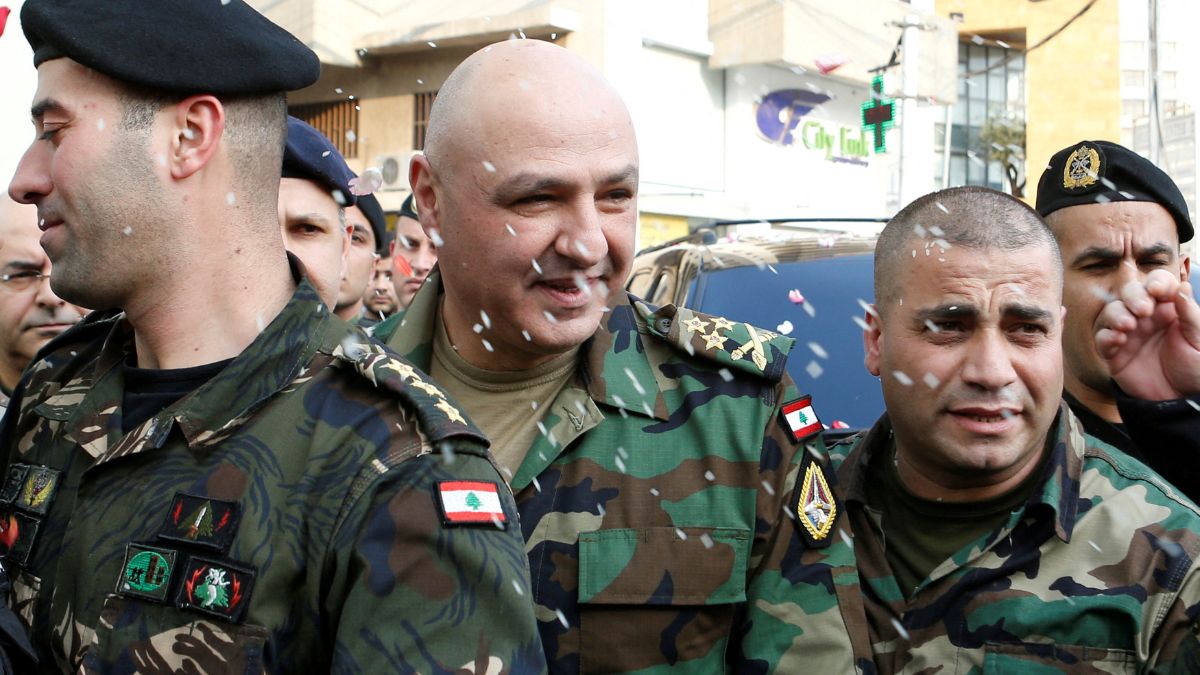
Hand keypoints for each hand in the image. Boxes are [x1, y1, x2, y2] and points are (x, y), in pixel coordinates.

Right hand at [1095, 268, 1199, 399]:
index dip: (1155, 282)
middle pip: (1130, 292)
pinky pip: (1101, 338)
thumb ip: (1191, 315)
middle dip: (1133, 296)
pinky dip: (1106, 336)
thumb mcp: (1199, 342)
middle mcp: (1146, 318)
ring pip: (1112, 311)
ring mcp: (1128, 334)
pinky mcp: (1114, 352)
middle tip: (1143, 310)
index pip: (1157, 283)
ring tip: (1129, 326)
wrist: (1179, 401)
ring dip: (1116, 314)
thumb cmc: (1195, 370)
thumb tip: (1181, 287)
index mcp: (1169, 309)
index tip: (1158, 292)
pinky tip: (1118, 341)